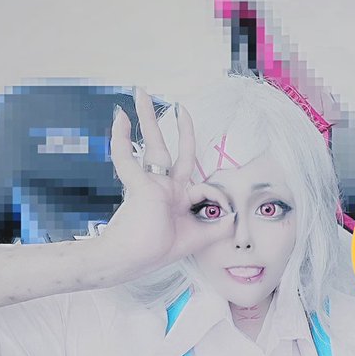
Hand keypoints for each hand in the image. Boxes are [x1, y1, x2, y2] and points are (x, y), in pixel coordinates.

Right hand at [100, 88, 208, 281]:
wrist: (128, 262)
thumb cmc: (156, 252)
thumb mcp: (198, 239)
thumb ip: (219, 225)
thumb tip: (235, 211)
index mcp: (177, 198)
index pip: (199, 180)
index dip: (216, 193)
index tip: (225, 208)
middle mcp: (165, 186)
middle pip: (172, 149)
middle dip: (176, 127)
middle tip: (178, 105)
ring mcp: (151, 183)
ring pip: (151, 144)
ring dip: (147, 118)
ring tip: (141, 93)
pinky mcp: (139, 185)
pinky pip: (125, 157)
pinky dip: (121, 138)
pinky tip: (119, 116)